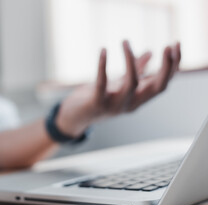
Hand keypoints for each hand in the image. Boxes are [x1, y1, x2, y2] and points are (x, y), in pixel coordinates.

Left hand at [56, 41, 180, 136]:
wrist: (75, 116)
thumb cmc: (99, 97)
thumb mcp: (119, 83)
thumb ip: (136, 70)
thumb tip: (150, 52)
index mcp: (138, 99)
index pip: (163, 84)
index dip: (173, 66)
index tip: (176, 44)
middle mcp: (131, 104)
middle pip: (157, 87)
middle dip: (166, 67)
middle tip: (169, 46)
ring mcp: (114, 106)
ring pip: (132, 83)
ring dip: (130, 60)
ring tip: (125, 41)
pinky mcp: (96, 103)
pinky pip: (102, 83)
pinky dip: (102, 66)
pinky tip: (103, 50)